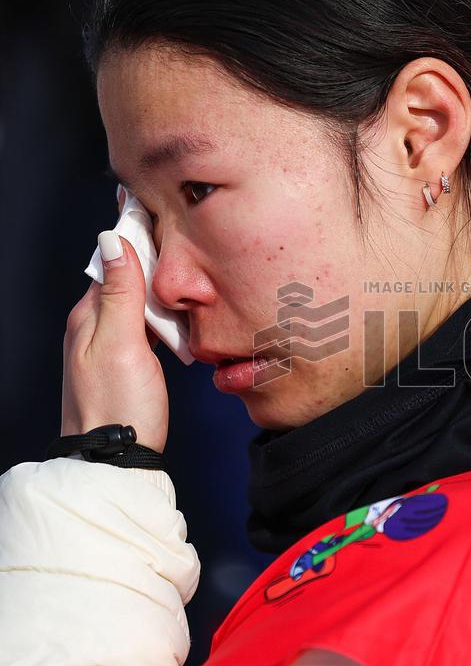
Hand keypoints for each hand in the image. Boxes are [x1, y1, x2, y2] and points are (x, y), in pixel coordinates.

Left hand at [61, 230, 167, 452]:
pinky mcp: (128, 364)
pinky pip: (145, 326)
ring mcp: (111, 346)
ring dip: (159, 285)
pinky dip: (162, 314)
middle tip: (180, 230)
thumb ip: (120, 292)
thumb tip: (112, 240)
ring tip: (186, 265)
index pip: (111, 259)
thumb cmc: (117, 405)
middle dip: (149, 255)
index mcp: (88, 315)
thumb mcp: (120, 342)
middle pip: (125, 278)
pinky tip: (179, 313)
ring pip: (137, 302)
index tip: (151, 205)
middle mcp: (95, 326)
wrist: (115, 460)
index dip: (132, 233)